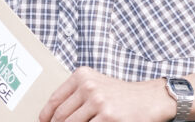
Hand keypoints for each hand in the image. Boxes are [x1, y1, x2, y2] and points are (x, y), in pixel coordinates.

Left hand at [39, 66, 174, 121]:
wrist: (148, 99)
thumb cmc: (120, 95)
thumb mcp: (96, 85)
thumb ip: (76, 96)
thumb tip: (54, 116)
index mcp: (83, 76)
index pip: (55, 100)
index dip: (46, 116)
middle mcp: (89, 87)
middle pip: (60, 117)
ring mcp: (98, 103)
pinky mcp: (108, 118)